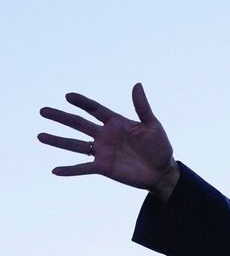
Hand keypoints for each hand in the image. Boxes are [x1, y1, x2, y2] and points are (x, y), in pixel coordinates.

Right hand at [38, 83, 179, 200]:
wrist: (163, 171)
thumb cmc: (160, 147)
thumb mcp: (153, 125)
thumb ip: (142, 107)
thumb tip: (137, 84)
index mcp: (116, 123)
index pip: (95, 109)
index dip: (82, 102)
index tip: (68, 96)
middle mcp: (105, 136)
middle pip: (79, 124)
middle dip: (61, 117)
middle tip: (43, 110)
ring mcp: (103, 152)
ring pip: (75, 145)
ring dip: (58, 140)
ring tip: (40, 136)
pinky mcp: (103, 167)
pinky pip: (83, 168)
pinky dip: (70, 170)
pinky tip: (55, 170)